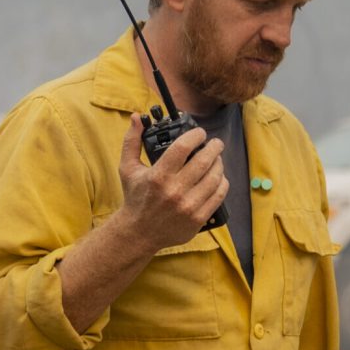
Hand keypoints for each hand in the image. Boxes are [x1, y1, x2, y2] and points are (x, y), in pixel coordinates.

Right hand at [115, 113, 228, 251]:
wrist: (138, 232)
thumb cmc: (135, 197)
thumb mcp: (127, 168)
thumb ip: (132, 141)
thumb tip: (137, 117)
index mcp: (158, 176)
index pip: (183, 147)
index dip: (196, 136)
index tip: (200, 133)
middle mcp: (174, 191)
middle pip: (204, 161)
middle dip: (214, 147)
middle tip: (215, 143)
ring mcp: (188, 206)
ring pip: (215, 177)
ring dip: (219, 164)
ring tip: (216, 159)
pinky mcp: (198, 218)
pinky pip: (219, 195)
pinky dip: (222, 183)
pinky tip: (218, 177)